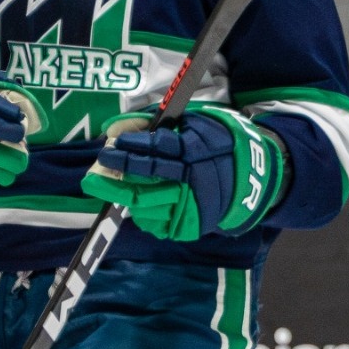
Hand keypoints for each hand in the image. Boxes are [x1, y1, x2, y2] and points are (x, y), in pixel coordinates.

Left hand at [81, 104, 286, 241]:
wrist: (252, 177)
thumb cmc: (214, 142)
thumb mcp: (191, 121)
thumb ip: (151, 123)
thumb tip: (112, 129)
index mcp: (196, 151)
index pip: (156, 150)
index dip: (131, 146)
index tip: (111, 143)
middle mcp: (193, 182)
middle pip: (144, 182)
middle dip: (115, 175)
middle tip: (96, 169)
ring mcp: (191, 207)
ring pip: (144, 204)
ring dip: (123, 194)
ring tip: (113, 184)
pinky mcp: (189, 227)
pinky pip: (153, 223)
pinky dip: (140, 212)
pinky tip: (138, 200)